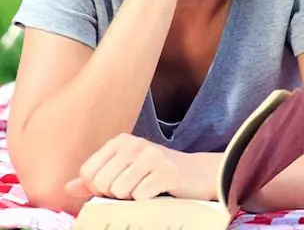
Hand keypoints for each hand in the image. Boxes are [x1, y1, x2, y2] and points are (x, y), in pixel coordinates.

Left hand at [65, 134, 186, 201]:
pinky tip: (157, 190)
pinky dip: (146, 200)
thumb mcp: (123, 171)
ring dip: (131, 197)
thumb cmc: (154, 174)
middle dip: (114, 194)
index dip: (97, 187)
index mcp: (120, 141)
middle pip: (101, 183)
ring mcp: (151, 156)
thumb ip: (95, 179)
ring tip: (145, 188)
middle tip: (133, 188)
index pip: (88, 172)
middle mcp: (134, 144)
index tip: (115, 185)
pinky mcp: (166, 171)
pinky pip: (139, 195)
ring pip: (119, 191)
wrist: (196, 173)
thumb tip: (68, 187)